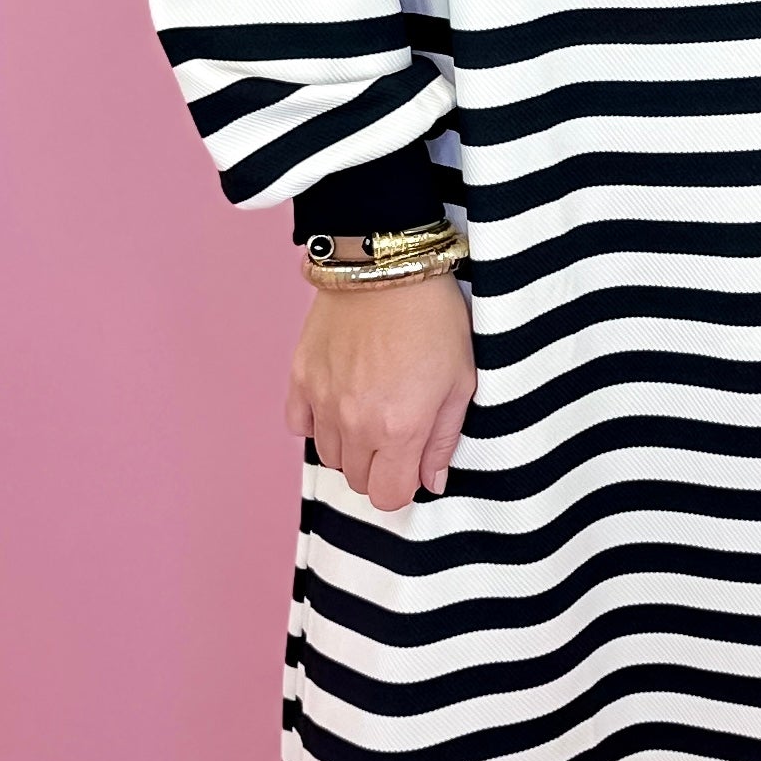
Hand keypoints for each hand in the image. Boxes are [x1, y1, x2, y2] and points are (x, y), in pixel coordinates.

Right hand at [287, 272, 475, 510]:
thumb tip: (430, 481)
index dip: (404, 485)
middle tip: (398, 431)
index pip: (388, 496)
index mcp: (399, 429)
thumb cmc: (434, 319)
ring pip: (328, 456)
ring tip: (372, 409)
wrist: (387, 264)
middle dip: (379, 467)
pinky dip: (317, 422)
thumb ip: (443, 440)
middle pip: (357, 481)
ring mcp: (322, 400)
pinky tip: (340, 400)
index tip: (413, 462)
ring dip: (350, 445)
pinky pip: (299, 425)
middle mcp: (354, 423)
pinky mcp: (300, 377)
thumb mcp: (461, 382)